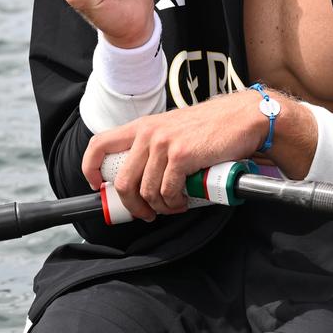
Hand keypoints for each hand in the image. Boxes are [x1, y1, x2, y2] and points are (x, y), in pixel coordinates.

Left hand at [82, 92, 317, 219]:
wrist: (242, 118)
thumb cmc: (211, 128)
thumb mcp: (174, 129)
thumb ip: (155, 146)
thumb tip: (141, 178)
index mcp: (142, 126)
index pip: (99, 145)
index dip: (90, 169)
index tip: (98, 186)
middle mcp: (148, 133)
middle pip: (122, 181)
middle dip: (133, 205)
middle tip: (146, 213)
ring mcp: (163, 144)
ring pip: (146, 192)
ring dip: (160, 207)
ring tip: (174, 205)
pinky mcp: (181, 156)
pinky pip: (168, 192)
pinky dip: (175, 203)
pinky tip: (185, 200)